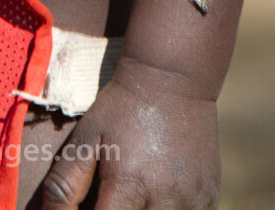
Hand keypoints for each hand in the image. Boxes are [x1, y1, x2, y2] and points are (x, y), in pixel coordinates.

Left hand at [41, 61, 219, 207]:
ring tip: (130, 198)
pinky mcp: (209, 201)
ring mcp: (193, 203)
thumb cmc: (122, 108)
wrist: (172, 78)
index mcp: (130, 186)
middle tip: (108, 200)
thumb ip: (64, 184)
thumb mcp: (86, 138)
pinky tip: (155, 200)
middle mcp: (165, 202)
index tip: (89, 208)